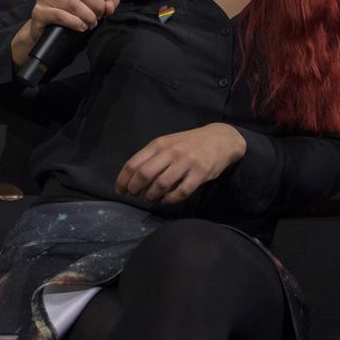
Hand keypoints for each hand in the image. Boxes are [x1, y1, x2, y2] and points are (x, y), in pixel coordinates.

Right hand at [11, 0, 119, 65]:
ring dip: (88, 16)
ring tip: (91, 23)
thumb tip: (111, 2)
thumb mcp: (86, 2)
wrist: (43, 29)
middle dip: (97, 5)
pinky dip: (76, 23)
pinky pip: (61, 15)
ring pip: (74, 4)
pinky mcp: (39, 11)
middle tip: (100, 15)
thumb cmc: (66, 12)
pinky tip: (81, 27)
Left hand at [115, 124, 246, 204]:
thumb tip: (133, 176)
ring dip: (152, 196)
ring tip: (150, 199)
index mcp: (159, 144)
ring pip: (162, 184)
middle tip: (134, 195)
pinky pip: (181, 192)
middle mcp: (171, 152)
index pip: (134, 163)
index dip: (124, 179)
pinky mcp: (200, 174)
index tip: (120, 190)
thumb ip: (152, 156)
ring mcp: (186, 163)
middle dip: (135, 188)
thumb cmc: (188, 143)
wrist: (220, 139)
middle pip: (145, 174)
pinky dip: (170, 199)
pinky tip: (166, 200)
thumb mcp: (168, 143)